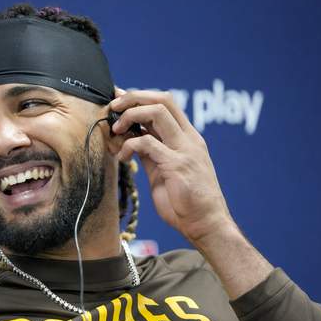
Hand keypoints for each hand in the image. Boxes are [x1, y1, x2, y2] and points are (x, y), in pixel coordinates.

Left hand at [110, 89, 233, 243]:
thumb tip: (133, 138)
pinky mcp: (177, 165)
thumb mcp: (165, 170)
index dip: (141, 96)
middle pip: (162, 100)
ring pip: (157, 113)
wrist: (206, 224)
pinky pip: (148, 143)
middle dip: (134, 97)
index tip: (120, 100)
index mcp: (188, 137)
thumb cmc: (185, 200)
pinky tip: (122, 156)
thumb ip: (152, 152)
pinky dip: (129, 145)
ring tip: (116, 129)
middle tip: (114, 107)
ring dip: (131, 116)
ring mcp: (185, 150)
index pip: (166, 102)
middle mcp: (189, 139)